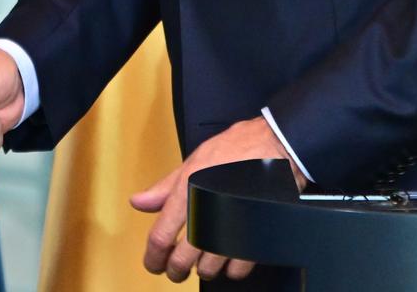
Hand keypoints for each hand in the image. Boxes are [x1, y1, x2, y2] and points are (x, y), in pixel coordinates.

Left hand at [130, 116, 305, 282]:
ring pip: (209, 268)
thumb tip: (139, 202)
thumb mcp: (193, 161)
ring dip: (203, 270)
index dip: (153, 257)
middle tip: (176, 270)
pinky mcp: (255, 235)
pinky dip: (231, 269)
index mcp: (187, 192)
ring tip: (203, 262)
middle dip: (176, 270)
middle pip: (182, 260)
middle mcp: (208, 211)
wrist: (277, 145)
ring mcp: (233, 226)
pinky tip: (229, 259)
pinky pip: (238, 269)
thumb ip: (164, 187)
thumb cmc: (236, 148)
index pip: (161, 238)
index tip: (153, 263)